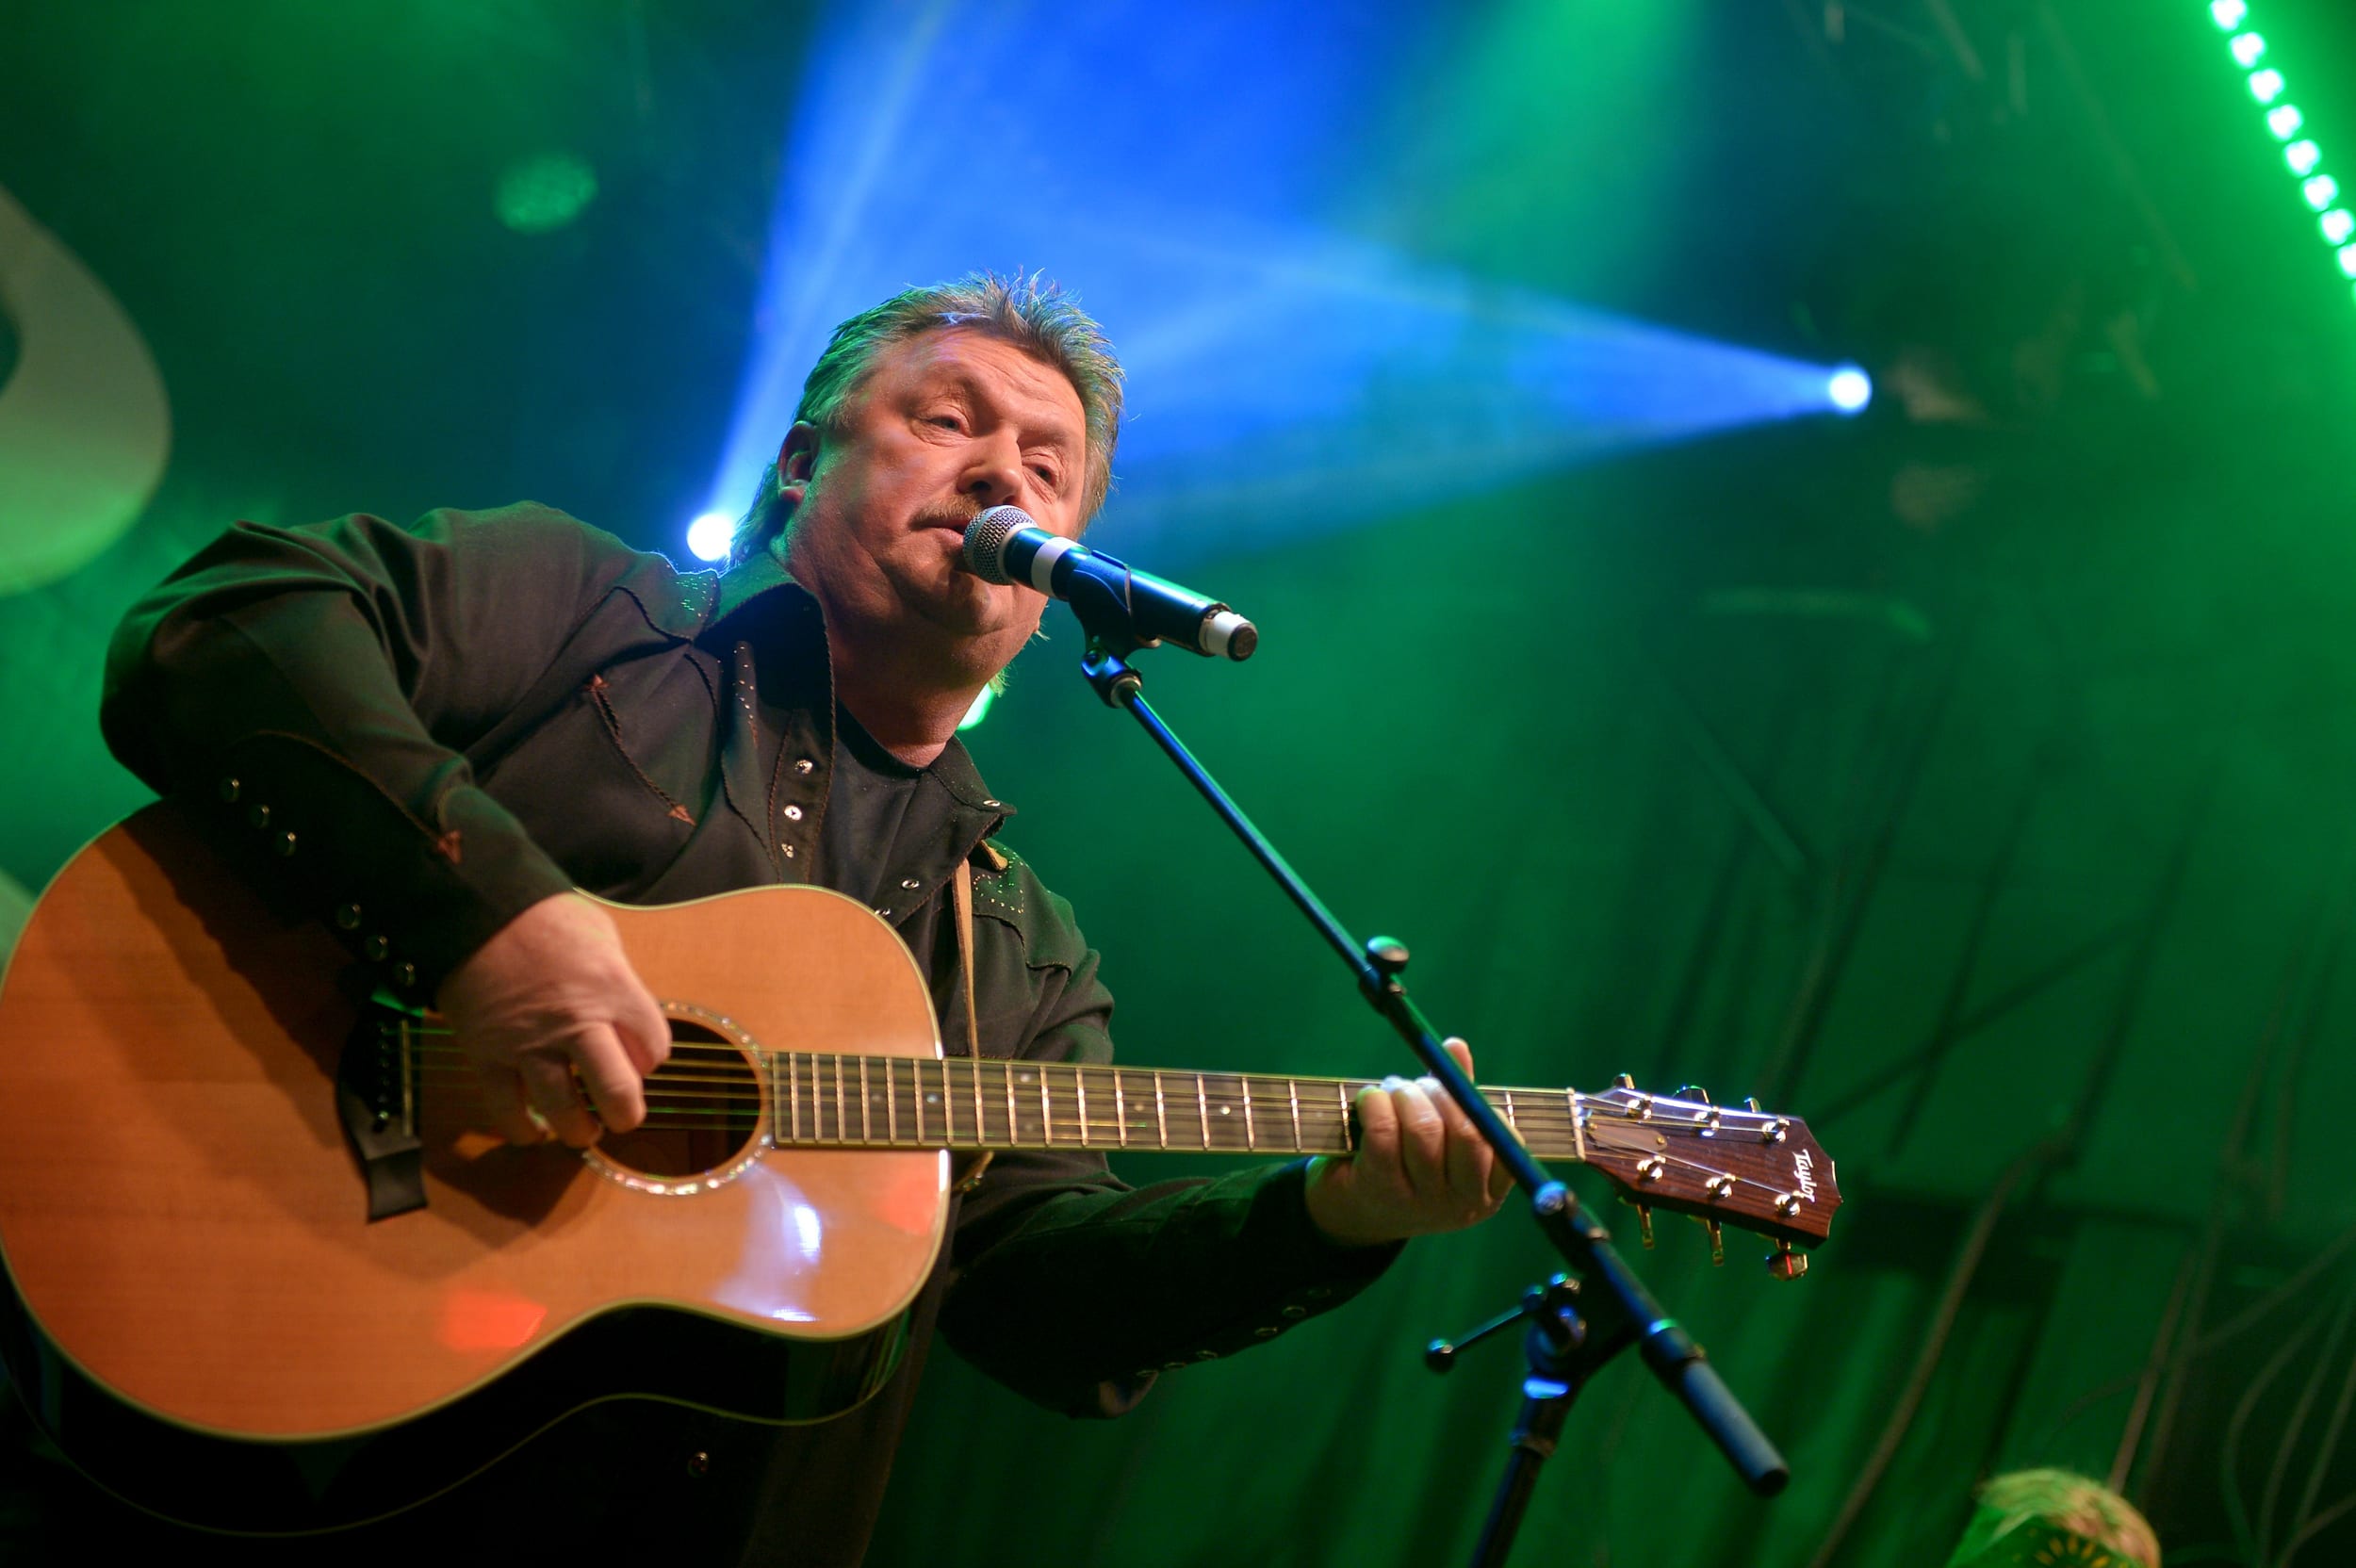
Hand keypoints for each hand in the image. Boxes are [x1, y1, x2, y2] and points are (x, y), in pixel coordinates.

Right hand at [434, 892, 671, 1146]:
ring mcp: (530, 1044)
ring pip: (564, 1110)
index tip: (641, 1058)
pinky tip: (534, 1133)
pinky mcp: (487, 1055)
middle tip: (624, 1118)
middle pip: (617, 1090)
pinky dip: (522, 1130)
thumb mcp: (602, 936)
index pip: (653, 1048)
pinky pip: (507, 1109)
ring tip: (584, 1131)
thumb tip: (627, 1020)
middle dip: (627, 1114)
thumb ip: (619, 982)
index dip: (651, 1058)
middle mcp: (577, 1023)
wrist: (477, 908)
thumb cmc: (545, 916)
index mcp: (613, 990)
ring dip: (579, 1130)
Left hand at [1302, 1039, 1516, 1246]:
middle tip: (1417, 1084)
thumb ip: (1455, 1095)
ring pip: (1424, 1131)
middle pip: (1467, 1134)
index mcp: (1488, 1192)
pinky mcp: (1379, 1191)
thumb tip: (1456, 1047)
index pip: (1503, 1143)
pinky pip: (1384, 1134)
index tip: (1456, 1091)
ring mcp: (1421, 1203)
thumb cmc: (1408, 1166)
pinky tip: (1370, 1098)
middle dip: (1440, 1093)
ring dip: (1406, 1095)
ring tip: (1393, 1090)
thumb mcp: (1442, 1140)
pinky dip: (1376, 1103)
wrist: (1355, 1212)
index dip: (1478, 1105)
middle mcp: (1461, 1205)